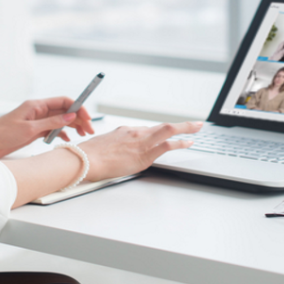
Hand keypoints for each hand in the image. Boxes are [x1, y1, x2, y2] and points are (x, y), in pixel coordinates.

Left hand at [0, 97, 95, 157]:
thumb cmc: (2, 134)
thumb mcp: (29, 129)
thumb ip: (51, 122)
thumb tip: (71, 115)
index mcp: (36, 105)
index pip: (63, 101)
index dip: (78, 107)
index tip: (87, 118)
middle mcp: (38, 111)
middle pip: (64, 111)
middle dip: (78, 119)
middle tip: (89, 131)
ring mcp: (36, 121)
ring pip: (60, 121)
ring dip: (72, 127)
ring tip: (82, 136)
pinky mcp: (33, 131)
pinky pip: (52, 130)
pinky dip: (61, 134)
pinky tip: (67, 140)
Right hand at [77, 121, 202, 181]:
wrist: (86, 159)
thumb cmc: (90, 155)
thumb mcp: (104, 146)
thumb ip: (115, 147)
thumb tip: (118, 153)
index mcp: (125, 131)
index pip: (148, 130)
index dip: (162, 132)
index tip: (170, 132)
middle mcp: (135, 133)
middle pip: (163, 126)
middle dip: (182, 125)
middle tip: (195, 123)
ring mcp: (141, 142)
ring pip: (168, 130)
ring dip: (186, 129)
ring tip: (197, 128)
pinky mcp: (144, 154)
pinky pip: (166, 145)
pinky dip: (179, 143)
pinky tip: (188, 143)